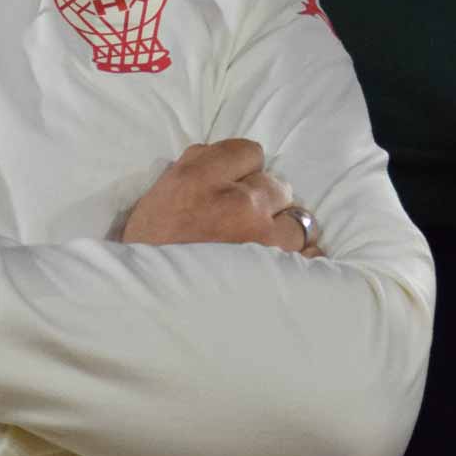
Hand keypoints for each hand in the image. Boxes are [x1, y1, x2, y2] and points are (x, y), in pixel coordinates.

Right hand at [121, 139, 316, 256]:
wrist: (146, 304)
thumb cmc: (150, 250)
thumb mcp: (162, 193)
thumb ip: (200, 167)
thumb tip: (232, 160)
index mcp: (199, 176)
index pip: (250, 151)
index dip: (242, 172)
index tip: (232, 189)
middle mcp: (235, 201)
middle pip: (277, 185)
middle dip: (263, 202)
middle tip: (241, 225)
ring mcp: (261, 236)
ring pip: (297, 219)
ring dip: (281, 232)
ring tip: (258, 250)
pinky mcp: (277, 270)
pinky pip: (309, 254)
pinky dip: (297, 260)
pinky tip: (275, 269)